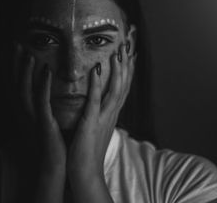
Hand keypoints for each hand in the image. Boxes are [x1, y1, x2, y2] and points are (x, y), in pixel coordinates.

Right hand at [13, 43, 65, 202]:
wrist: (54, 166)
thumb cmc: (52, 142)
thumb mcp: (45, 120)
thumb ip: (43, 105)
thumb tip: (47, 91)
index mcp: (26, 111)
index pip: (18, 83)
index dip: (16, 67)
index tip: (17, 49)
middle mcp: (25, 112)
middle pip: (16, 83)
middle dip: (16, 64)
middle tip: (16, 44)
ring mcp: (32, 118)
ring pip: (25, 89)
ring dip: (26, 70)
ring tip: (28, 52)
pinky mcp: (42, 123)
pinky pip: (41, 101)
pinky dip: (42, 84)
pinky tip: (46, 70)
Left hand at [67, 43, 135, 181]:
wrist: (85, 172)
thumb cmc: (88, 149)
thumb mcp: (97, 127)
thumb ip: (100, 113)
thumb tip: (100, 101)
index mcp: (112, 113)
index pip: (124, 86)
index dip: (128, 69)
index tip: (131, 52)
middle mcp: (112, 113)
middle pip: (124, 84)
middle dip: (127, 63)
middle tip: (129, 43)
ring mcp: (104, 118)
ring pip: (115, 89)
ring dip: (118, 69)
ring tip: (119, 51)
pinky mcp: (91, 123)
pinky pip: (95, 100)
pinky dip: (97, 83)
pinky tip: (97, 68)